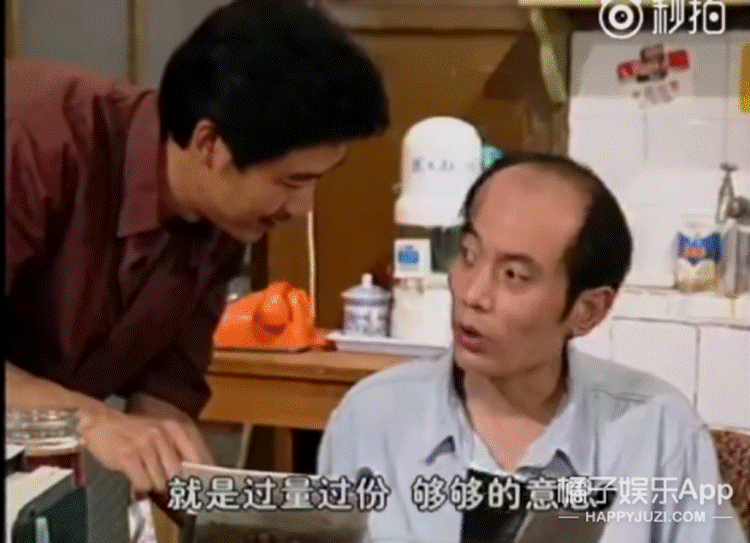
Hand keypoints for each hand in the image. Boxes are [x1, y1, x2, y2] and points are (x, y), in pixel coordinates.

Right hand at [80, 408, 212, 493]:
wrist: (101, 423)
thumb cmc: (134, 430)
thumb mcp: (162, 432)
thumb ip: (178, 449)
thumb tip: (196, 474)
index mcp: (176, 427)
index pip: (198, 455)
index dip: (202, 475)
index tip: (202, 488)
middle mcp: (164, 434)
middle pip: (178, 473)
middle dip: (173, 484)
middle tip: (167, 486)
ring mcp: (146, 445)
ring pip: (160, 481)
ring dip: (154, 484)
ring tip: (146, 475)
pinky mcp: (129, 456)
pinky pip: (143, 483)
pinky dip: (140, 486)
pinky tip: (135, 476)